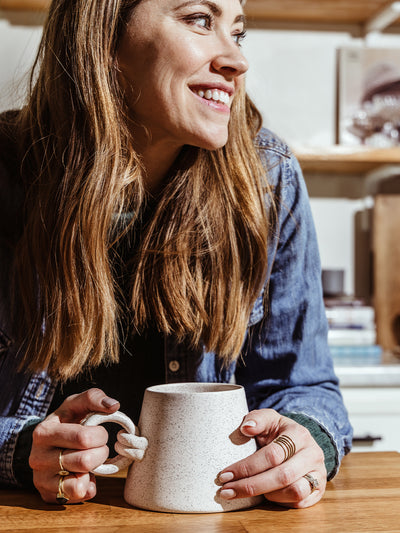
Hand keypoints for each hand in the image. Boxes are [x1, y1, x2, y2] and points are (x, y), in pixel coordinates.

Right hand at [29, 388, 119, 503]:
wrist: (47, 443)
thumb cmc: (66, 421)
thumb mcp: (75, 404)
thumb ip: (94, 398)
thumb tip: (113, 405)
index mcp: (44, 432)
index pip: (84, 438)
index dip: (100, 435)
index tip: (98, 432)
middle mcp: (37, 458)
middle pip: (85, 461)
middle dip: (100, 452)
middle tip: (97, 447)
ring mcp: (41, 479)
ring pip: (81, 481)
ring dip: (94, 469)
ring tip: (90, 458)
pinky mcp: (48, 495)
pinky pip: (78, 496)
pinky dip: (88, 486)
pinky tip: (85, 474)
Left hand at [218, 409, 326, 507]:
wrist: (301, 441)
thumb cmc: (279, 431)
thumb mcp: (268, 418)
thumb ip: (256, 419)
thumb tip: (246, 428)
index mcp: (298, 434)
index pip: (272, 455)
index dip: (247, 467)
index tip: (225, 474)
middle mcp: (312, 454)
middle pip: (282, 476)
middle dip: (251, 486)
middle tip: (226, 491)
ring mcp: (318, 473)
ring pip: (294, 492)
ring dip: (268, 495)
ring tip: (249, 489)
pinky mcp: (319, 490)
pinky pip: (300, 503)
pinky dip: (281, 501)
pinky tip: (266, 495)